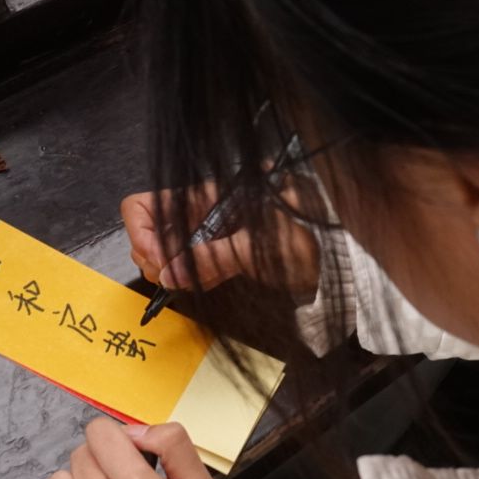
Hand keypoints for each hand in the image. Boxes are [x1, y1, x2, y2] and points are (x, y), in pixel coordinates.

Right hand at [121, 185, 321, 299]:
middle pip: (148, 233)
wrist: (337, 248)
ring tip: (200, 280)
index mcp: (203, 196)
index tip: (158, 261)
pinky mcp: (219, 254)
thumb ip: (213, 257)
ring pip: (166, 254)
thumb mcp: (258, 243)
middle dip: (154, 259)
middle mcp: (198, 213)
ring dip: (173, 273)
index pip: (144, 205)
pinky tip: (209, 282)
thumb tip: (168, 275)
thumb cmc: (306, 230)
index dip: (140, 233)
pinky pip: (190, 268)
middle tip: (174, 278)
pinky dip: (192, 279)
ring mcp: (207, 234)